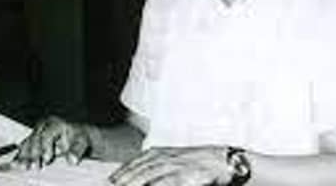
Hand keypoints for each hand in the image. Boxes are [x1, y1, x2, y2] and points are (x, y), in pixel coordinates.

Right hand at [14, 116, 89, 168]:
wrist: (76, 137)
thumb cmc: (80, 138)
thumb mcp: (82, 142)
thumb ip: (77, 150)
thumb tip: (72, 160)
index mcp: (55, 124)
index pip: (47, 135)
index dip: (45, 147)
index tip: (47, 160)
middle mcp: (44, 126)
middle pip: (35, 139)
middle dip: (33, 154)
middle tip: (34, 167)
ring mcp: (37, 132)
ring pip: (27, 143)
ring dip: (24, 156)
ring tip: (22, 167)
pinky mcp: (33, 140)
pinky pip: (24, 147)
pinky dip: (20, 156)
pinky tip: (15, 164)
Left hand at [109, 146, 232, 185]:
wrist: (225, 160)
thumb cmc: (200, 162)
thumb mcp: (176, 159)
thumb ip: (159, 164)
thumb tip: (142, 174)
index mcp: (162, 152)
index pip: (136, 162)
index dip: (122, 171)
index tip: (111, 180)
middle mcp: (166, 157)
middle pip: (138, 169)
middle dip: (123, 180)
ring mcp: (175, 165)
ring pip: (147, 176)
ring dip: (133, 183)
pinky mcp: (185, 175)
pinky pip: (165, 183)